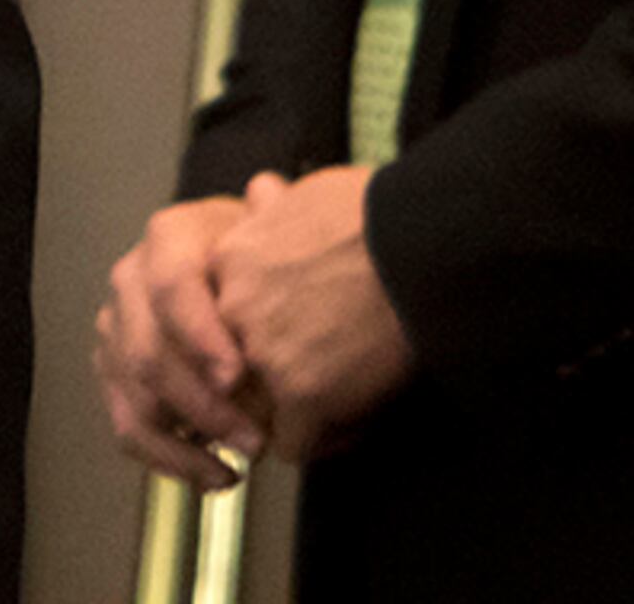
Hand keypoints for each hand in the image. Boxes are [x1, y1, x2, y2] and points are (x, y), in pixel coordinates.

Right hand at [97, 194, 268, 487]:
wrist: (255, 275)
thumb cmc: (271, 254)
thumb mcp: (278, 227)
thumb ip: (276, 216)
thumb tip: (267, 191)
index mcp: (169, 238)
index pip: (169, 283)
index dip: (198, 333)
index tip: (237, 375)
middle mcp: (132, 279)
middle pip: (146, 349)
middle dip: (201, 403)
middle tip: (253, 436)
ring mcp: (119, 328)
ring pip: (132, 392)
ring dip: (186, 438)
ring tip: (239, 462)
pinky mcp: (116, 374)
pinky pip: (128, 424)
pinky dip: (170, 458)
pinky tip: (214, 473)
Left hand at [210, 166, 412, 457]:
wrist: (417, 245)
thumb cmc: (375, 213)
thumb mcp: (304, 195)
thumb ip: (272, 207)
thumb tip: (260, 190)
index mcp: (227, 259)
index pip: (215, 320)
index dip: (252, 335)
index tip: (284, 342)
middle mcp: (232, 308)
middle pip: (230, 367)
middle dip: (267, 379)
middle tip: (311, 379)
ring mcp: (263, 353)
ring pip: (257, 411)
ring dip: (293, 414)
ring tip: (337, 404)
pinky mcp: (302, 395)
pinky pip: (295, 444)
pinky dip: (325, 440)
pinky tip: (354, 421)